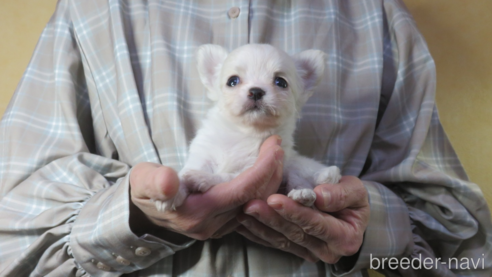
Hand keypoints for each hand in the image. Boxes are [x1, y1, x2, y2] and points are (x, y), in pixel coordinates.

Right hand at [129, 135, 283, 240]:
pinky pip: (249, 207)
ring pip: (255, 204)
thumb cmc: (144, 190)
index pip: (240, 191)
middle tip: (277, 145)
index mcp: (196, 214)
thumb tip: (170, 181)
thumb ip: (155, 180)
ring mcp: (218, 227)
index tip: (273, 145)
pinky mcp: (222, 224)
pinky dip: (261, 188)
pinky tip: (266, 171)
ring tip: (275, 154)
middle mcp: (212, 225)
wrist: (142, 210)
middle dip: (271, 171)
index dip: (262, 168)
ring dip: (269, 179)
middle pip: (254, 199)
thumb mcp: (143, 180)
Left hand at [236, 176, 368, 263]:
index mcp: (344, 238)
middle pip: (295, 234)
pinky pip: (274, 242)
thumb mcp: (355, 190)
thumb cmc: (352, 199)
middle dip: (271, 219)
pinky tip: (244, 221)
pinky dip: (258, 232)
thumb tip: (321, 196)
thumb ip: (341, 193)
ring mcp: (309, 252)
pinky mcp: (295, 249)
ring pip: (282, 240)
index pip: (315, 224)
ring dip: (260, 225)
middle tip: (251, 204)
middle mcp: (326, 250)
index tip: (275, 199)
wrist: (348, 211)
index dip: (294, 212)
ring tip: (244, 210)